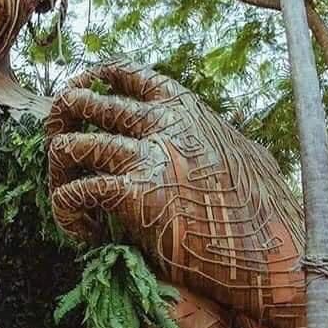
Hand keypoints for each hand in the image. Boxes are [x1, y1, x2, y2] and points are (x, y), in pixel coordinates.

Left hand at [46, 59, 327, 327]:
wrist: (271, 253)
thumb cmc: (262, 212)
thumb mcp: (244, 154)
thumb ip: (218, 135)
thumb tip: (219, 128)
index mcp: (185, 108)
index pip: (125, 74)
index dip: (91, 79)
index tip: (76, 92)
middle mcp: (162, 122)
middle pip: (83, 101)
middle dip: (59, 120)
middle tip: (58, 150)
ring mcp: (146, 156)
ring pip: (69, 145)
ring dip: (57, 173)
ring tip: (67, 198)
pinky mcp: (134, 195)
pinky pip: (74, 193)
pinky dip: (66, 213)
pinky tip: (82, 233)